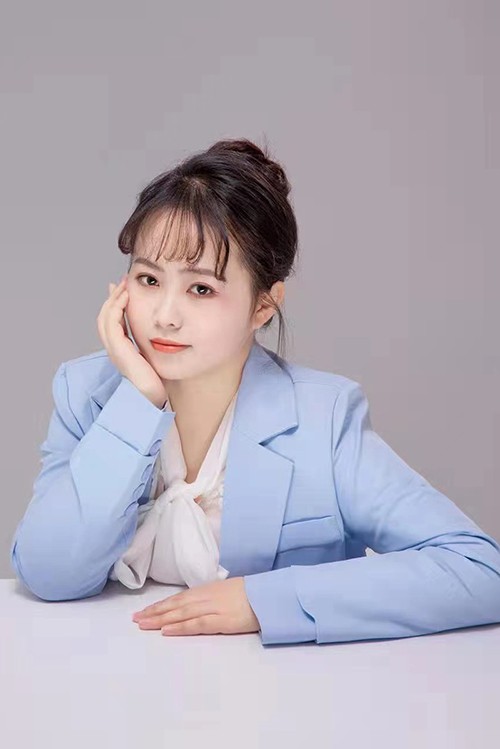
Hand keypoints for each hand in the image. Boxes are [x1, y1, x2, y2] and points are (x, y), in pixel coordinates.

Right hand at [97, 275, 166, 408]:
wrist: (152, 399)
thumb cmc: (156, 383)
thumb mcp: (153, 358)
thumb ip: (151, 345)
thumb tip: (159, 333)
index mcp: (121, 351)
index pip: (112, 323)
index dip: (116, 304)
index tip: (123, 289)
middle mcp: (114, 350)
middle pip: (105, 317)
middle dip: (113, 298)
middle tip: (123, 281)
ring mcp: (114, 351)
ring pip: (105, 318)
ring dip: (113, 299)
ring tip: (123, 285)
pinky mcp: (119, 351)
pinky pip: (112, 325)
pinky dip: (116, 309)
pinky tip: (125, 297)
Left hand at [131, 577, 260, 635]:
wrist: (266, 596)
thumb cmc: (248, 594)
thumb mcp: (224, 591)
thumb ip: (209, 597)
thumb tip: (195, 603)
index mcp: (205, 589)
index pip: (177, 598)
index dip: (160, 605)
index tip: (144, 611)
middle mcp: (204, 597)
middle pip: (174, 606)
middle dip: (154, 612)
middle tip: (135, 619)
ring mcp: (211, 609)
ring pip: (180, 614)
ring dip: (160, 620)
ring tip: (143, 625)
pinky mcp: (219, 621)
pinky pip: (195, 624)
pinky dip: (179, 628)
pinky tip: (166, 631)